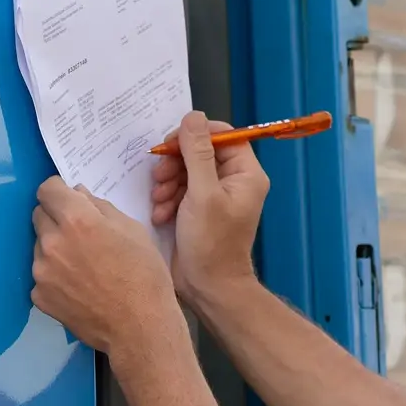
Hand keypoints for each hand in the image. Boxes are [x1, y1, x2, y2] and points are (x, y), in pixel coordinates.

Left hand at [31, 177, 181, 356]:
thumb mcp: (132, 230)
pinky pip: (42, 275)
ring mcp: (41, 271)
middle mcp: (52, 241)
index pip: (46, 189)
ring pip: (40, 246)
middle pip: (39, 215)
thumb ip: (100, 207)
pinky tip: (77, 288)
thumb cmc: (144, 275)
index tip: (68, 199)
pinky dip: (54, 276)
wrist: (139, 327)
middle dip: (56, 217)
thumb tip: (78, 195)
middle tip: (79, 234)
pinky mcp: (39, 296)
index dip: (58, 191)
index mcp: (76, 219)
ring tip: (82, 266)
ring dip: (54, 247)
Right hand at [150, 111, 269, 306]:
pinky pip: (179, 191)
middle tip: (160, 178)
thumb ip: (196, 153)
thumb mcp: (202, 193)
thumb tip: (193, 116)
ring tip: (160, 202)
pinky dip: (167, 200)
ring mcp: (214, 196)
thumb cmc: (211, 243)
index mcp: (245, 174)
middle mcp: (233, 181)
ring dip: (167, 183)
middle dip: (175, 163)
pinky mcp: (197, 209)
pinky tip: (161, 215)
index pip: (223, 135)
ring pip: (185, 171)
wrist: (207, 288)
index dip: (195, 135)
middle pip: (199, 151)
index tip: (172, 144)